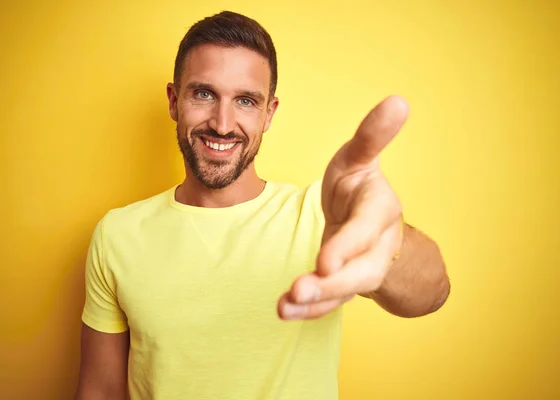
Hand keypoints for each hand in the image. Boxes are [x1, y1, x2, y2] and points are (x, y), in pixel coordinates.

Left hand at [278, 96, 408, 319]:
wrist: (367, 215)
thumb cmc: (358, 183)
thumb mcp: (359, 157)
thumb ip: (372, 136)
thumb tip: (399, 100)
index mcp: (380, 209)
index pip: (367, 229)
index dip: (349, 245)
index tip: (325, 261)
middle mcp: (377, 244)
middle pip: (361, 271)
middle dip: (331, 283)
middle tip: (298, 290)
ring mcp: (362, 267)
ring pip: (345, 291)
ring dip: (316, 301)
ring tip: (284, 306)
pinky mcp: (345, 283)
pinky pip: (331, 300)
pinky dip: (309, 308)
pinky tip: (285, 309)